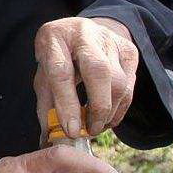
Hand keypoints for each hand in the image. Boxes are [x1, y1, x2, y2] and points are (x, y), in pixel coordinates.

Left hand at [33, 16, 139, 138]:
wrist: (78, 31)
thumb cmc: (57, 58)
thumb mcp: (42, 76)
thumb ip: (46, 106)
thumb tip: (49, 140)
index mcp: (53, 39)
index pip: (61, 72)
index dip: (67, 103)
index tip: (71, 130)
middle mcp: (83, 34)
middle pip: (98, 72)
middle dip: (98, 108)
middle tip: (90, 130)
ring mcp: (109, 39)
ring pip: (119, 80)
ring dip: (110, 111)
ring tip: (96, 126)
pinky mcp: (128, 50)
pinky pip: (130, 84)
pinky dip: (121, 107)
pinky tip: (108, 117)